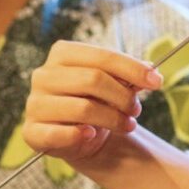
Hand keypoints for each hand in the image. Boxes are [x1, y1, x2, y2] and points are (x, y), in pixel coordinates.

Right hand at [22, 40, 161, 163]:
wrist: (80, 134)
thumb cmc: (97, 100)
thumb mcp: (114, 83)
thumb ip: (129, 76)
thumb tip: (151, 74)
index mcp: (62, 53)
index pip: (102, 56)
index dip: (132, 68)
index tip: (157, 82)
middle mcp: (43, 75)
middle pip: (94, 79)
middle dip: (123, 96)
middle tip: (137, 109)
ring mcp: (34, 103)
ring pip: (82, 108)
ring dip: (113, 119)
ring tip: (127, 124)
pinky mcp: (31, 131)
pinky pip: (57, 134)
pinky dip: (79, 135)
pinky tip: (91, 135)